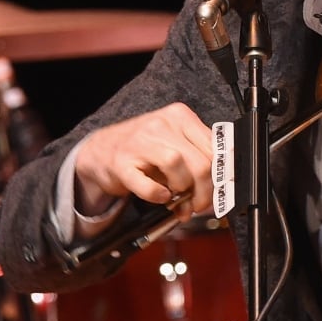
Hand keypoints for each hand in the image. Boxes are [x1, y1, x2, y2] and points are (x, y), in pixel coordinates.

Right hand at [74, 103, 213, 222]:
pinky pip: (148, 185)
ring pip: (177, 165)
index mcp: (180, 116)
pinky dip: (158, 195)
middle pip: (201, 161)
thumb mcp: (174, 144)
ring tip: (178, 200)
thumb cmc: (144, 149)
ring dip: (183, 191)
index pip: (215, 148)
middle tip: (199, 204)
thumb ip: (197, 160)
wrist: (100, 150)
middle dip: (205, 192)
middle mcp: (162, 124)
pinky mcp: (122, 162)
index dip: (220, 176)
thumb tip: (217, 189)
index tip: (219, 192)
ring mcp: (140, 141)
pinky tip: (160, 197)